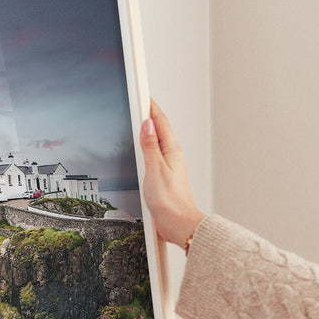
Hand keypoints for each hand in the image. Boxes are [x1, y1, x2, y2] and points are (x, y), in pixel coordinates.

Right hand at [140, 100, 205, 247]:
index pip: (160, 122)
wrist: (178, 224)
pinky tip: (142, 149)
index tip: (142, 94)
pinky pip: (154, 155)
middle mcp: (172, 156)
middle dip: (149, 114)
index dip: (151, 107)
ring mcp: (168, 166)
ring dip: (148, 130)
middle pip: (159, 129)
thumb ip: (150, 146)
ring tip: (140, 119)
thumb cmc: (170, 201)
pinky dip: (147, 147)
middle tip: (140, 101)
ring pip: (157, 142)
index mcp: (171, 151)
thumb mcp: (155, 169)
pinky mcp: (164, 177)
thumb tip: (147, 125)